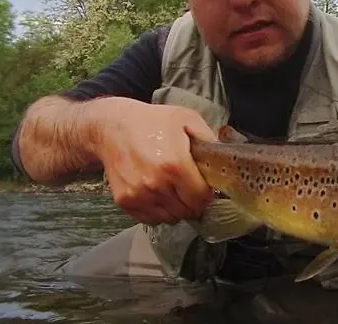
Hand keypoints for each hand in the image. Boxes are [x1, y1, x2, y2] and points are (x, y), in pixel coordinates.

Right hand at [87, 97, 215, 225]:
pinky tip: (158, 194)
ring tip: (174, 191)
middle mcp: (157, 184)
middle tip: (191, 190)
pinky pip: (151, 219)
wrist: (111, 127)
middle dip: (193, 203)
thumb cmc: (152, 121)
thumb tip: (225, 157)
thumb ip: (209, 139)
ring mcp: (139, 195)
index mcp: (175, 165)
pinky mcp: (125, 201)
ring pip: (170, 218)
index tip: (206, 188)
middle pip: (187, 211)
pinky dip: (158, 212)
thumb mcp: (187, 119)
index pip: (201, 198)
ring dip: (176, 209)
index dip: (207, 195)